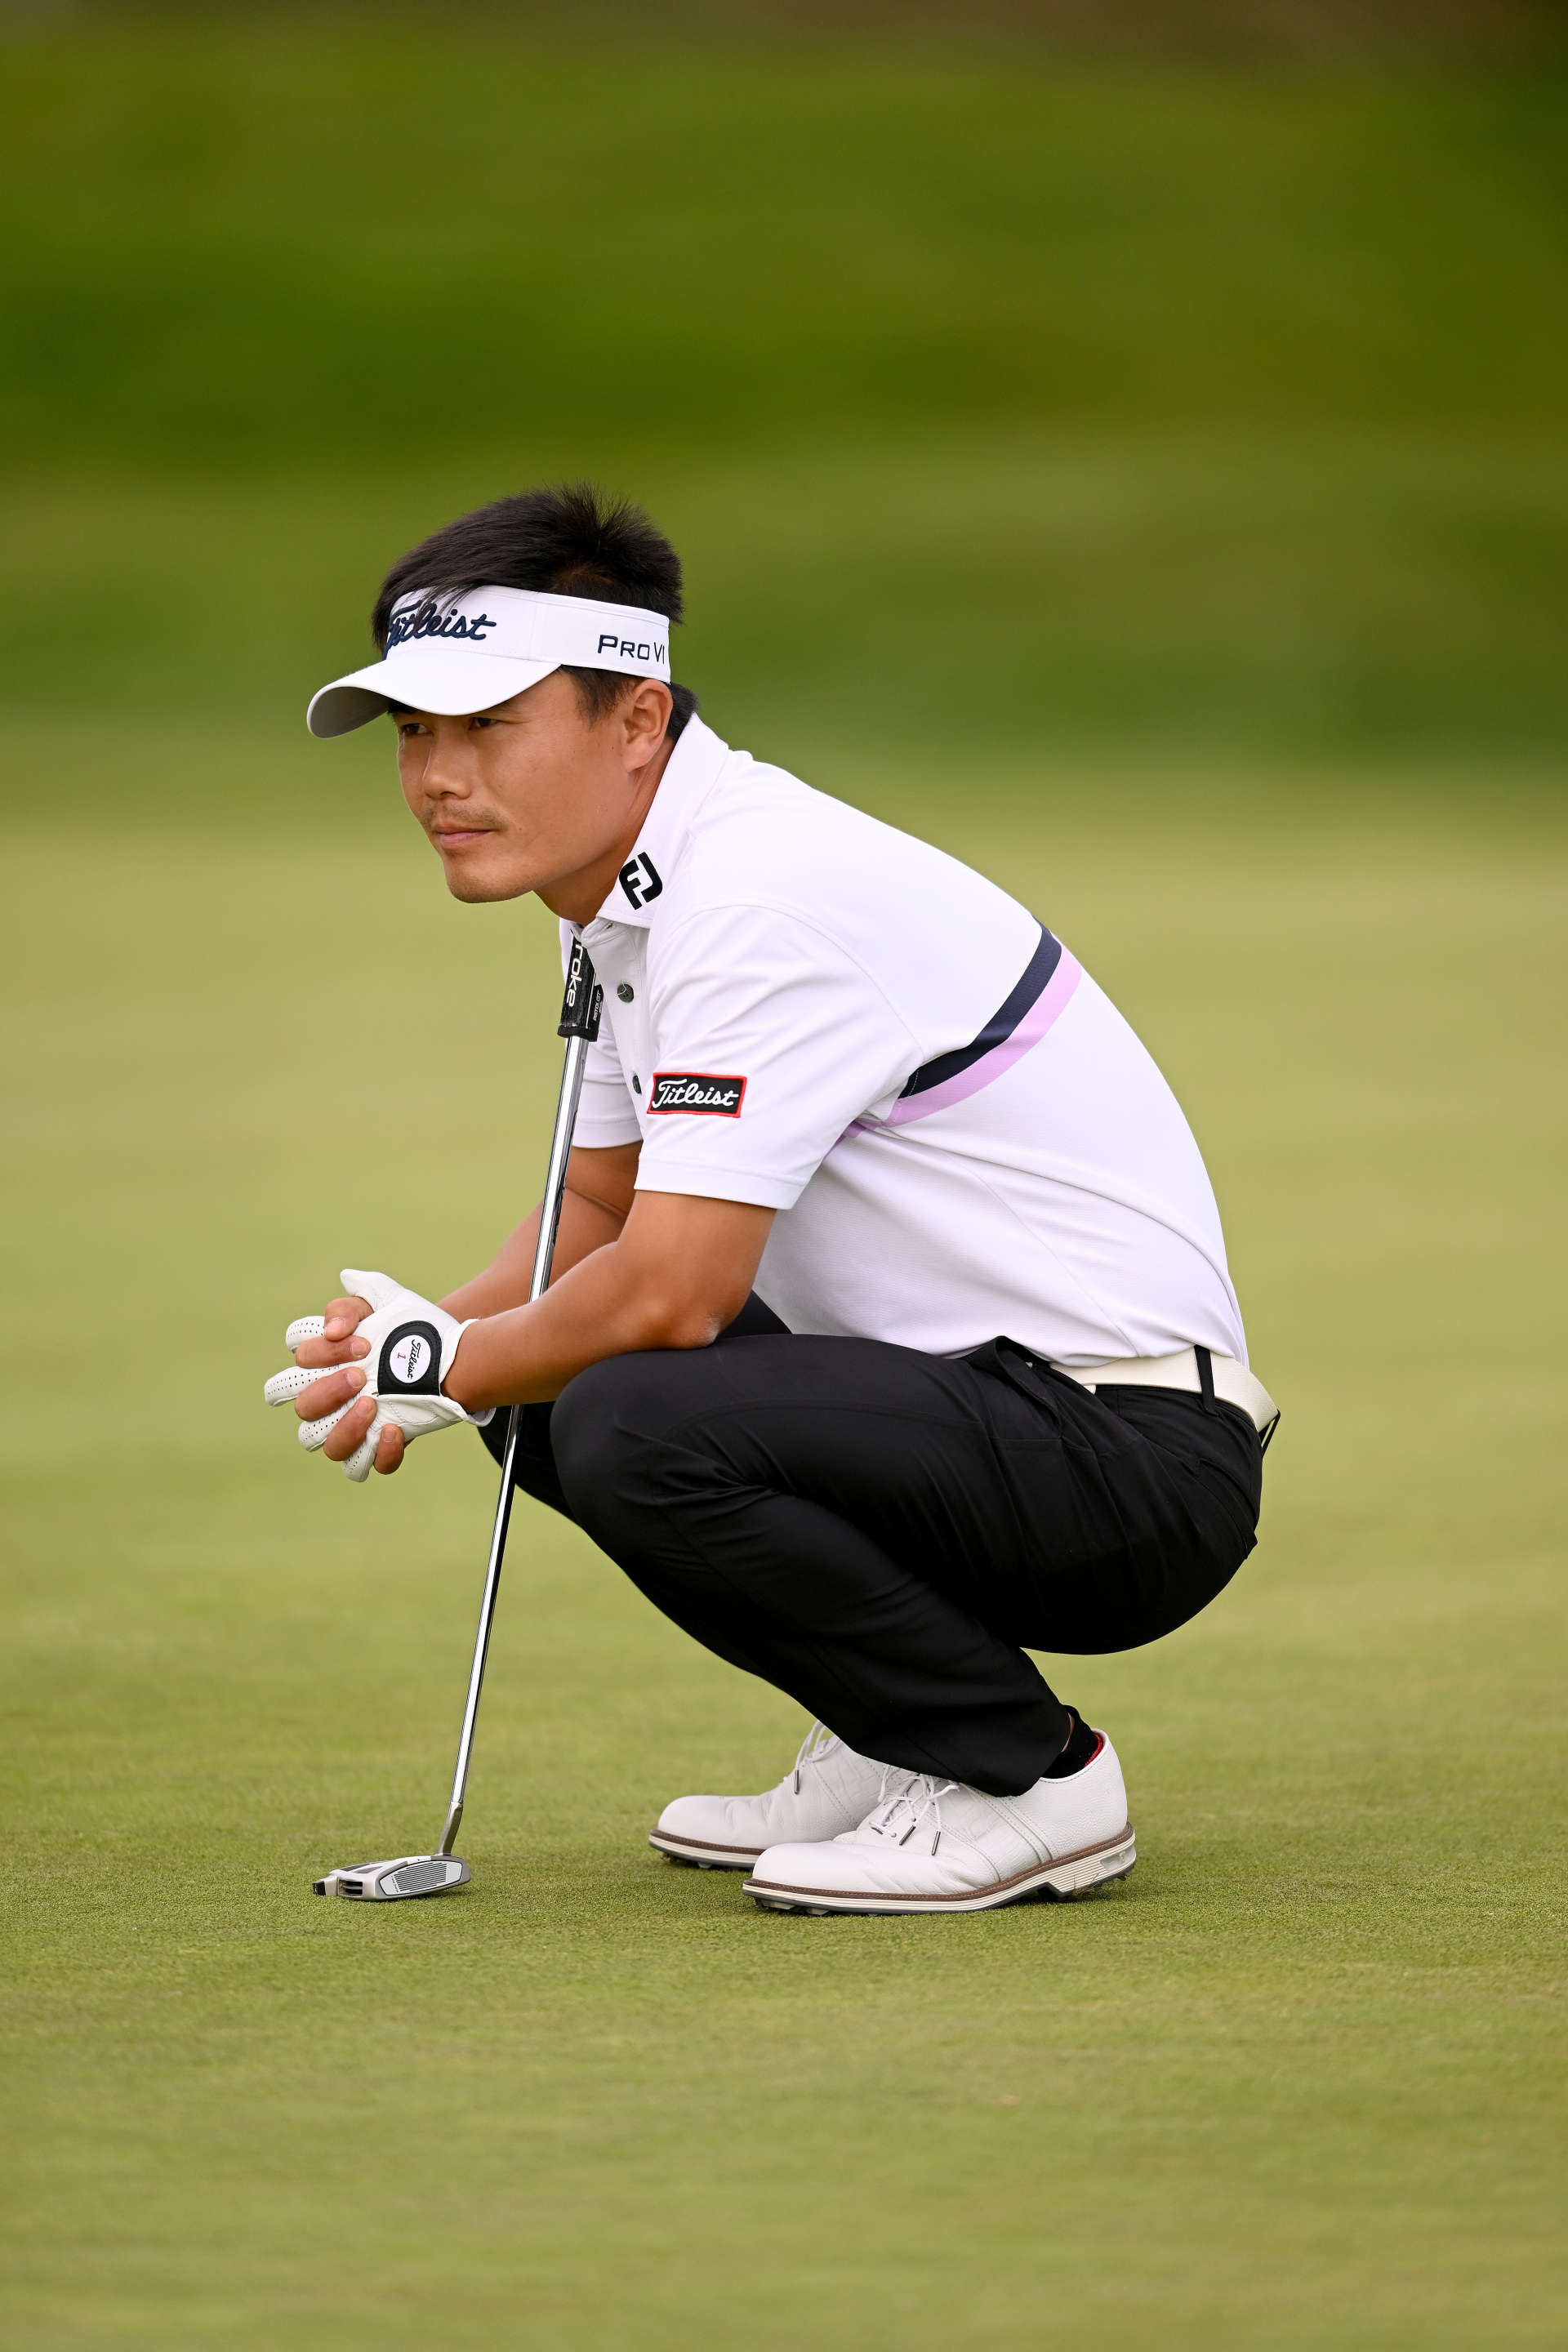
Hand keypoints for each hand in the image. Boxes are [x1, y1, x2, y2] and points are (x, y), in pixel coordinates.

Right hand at [263, 1269, 490, 1482]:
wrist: (452, 1357)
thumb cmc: (413, 1329)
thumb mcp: (392, 1302)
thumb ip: (364, 1292)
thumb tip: (342, 1296)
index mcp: (325, 1360)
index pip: (298, 1357)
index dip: (320, 1351)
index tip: (361, 1341)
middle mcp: (331, 1396)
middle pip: (302, 1405)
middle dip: (326, 1390)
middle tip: (360, 1375)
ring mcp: (352, 1424)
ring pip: (320, 1443)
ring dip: (342, 1426)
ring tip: (372, 1403)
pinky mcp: (377, 1446)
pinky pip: (362, 1465)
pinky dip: (377, 1453)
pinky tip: (395, 1429)